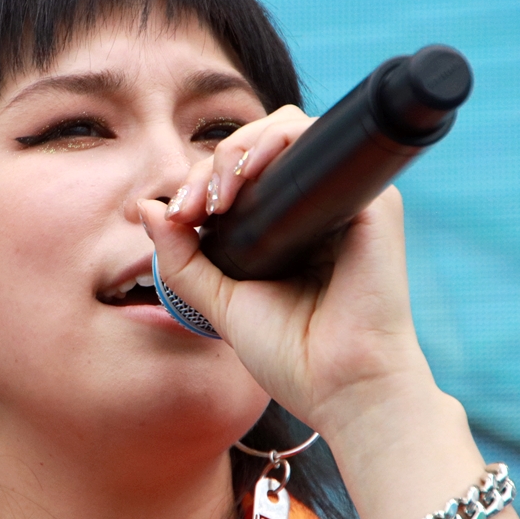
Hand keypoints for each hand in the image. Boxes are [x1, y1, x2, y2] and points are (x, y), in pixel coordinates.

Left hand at [140, 105, 443, 448]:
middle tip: (192, 207)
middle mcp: (318, 206)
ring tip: (215, 196)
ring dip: (239, 149)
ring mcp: (345, 198)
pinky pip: (320, 141)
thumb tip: (148, 209)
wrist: (341, 388)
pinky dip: (278, 142)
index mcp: (287, 227)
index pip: (241, 174)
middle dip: (213, 164)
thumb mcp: (219, 302)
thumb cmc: (290, 354)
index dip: (202, 182)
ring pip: (287, 131)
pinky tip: (248, 174)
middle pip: (260, 144)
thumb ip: (183, 258)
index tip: (178, 216)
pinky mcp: (371, 198)